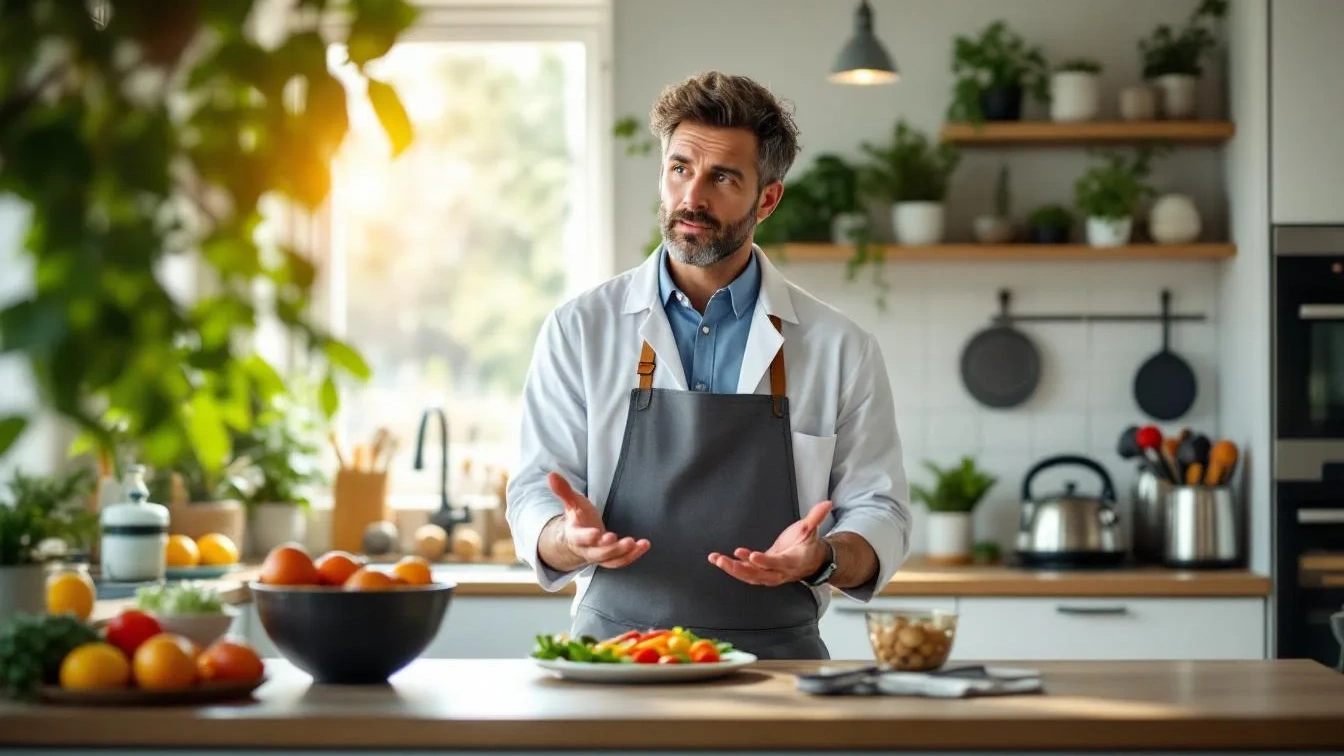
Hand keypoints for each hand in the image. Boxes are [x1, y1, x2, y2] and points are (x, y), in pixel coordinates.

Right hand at [541, 472, 649, 570]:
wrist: (578, 540)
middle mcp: (587, 549)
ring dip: (625, 553)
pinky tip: (645, 544)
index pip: (580, 538)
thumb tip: (551, 475)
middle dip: (610, 548)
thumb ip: (563, 491)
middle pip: (598, 553)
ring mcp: (599, 556)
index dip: (588, 537)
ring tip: (637, 544)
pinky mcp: (610, 558)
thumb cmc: (577, 518)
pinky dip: (633, 555)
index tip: (597, 533)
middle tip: (624, 541)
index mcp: (575, 536)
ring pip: (611, 560)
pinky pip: (622, 561)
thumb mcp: (571, 503)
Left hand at [708, 501, 832, 585]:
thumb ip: (817, 517)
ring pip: (749, 576)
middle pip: (759, 575)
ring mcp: (768, 575)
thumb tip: (828, 502)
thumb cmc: (807, 544)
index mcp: (792, 561)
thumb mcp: (811, 529)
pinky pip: (744, 574)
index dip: (765, 561)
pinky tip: (718, 559)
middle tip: (725, 560)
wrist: (807, 561)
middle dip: (741, 569)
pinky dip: (731, 568)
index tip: (752, 556)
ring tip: (716, 559)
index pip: (777, 563)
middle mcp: (779, 572)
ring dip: (732, 569)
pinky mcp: (760, 573)